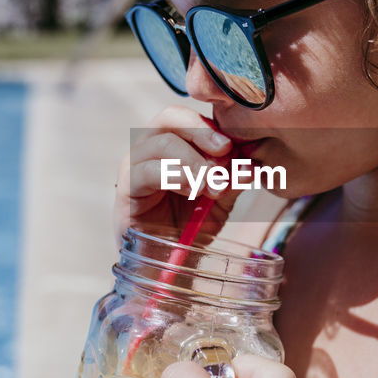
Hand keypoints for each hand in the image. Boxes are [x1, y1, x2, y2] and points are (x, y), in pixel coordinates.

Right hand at [114, 106, 238, 242]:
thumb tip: (251, 166)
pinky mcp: (126, 187)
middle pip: (170, 116)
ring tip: (212, 184)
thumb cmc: (191, 225)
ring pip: (162, 143)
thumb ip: (233, 179)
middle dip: (201, 130)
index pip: (191, 116)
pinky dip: (175, 176)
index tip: (235, 147)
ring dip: (193, 161)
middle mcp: (151, 147)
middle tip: (224, 151)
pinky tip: (193, 190)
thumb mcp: (220, 199)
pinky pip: (146, 170)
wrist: (167, 260)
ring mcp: (135, 164)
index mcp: (175, 142)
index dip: (214, 126)